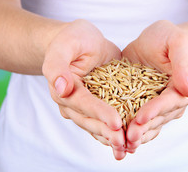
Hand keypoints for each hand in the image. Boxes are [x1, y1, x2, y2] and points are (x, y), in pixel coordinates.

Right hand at [42, 19, 125, 159]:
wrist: (81, 40)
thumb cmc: (72, 39)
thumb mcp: (65, 45)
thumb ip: (58, 65)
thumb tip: (61, 88)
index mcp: (63, 88)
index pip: (82, 103)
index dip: (99, 113)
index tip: (116, 122)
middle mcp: (72, 102)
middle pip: (90, 120)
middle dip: (107, 132)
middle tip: (124, 142)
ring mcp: (85, 106)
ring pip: (97, 125)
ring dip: (111, 138)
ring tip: (128, 148)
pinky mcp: (98, 104)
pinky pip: (105, 121)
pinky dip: (116, 131)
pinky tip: (129, 141)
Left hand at [122, 20, 187, 152]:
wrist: (158, 40)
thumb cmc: (170, 37)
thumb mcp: (178, 41)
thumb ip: (183, 62)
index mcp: (184, 88)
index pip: (169, 103)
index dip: (155, 111)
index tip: (140, 119)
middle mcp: (173, 102)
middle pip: (158, 119)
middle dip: (143, 129)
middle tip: (128, 138)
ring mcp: (157, 105)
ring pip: (148, 124)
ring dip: (136, 135)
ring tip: (122, 145)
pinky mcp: (142, 104)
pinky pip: (137, 120)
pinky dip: (128, 129)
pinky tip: (116, 138)